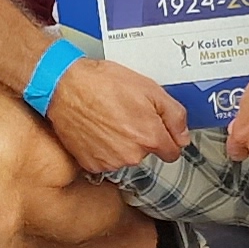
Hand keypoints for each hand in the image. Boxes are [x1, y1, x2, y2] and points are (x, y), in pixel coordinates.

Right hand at [46, 53, 189, 175]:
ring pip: (125, 157)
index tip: (156, 128)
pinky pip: (105, 160)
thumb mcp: (149, 88)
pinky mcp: (91, 164)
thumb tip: (183, 136)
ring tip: (108, 119)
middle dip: (140, 137)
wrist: (65, 86)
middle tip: (126, 113)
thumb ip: (174, 116)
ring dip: (120, 143)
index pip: (172, 152)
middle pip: (146, 153)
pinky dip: (102, 148)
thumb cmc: (104, 83)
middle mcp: (132, 155)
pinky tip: (96, 129)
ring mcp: (110, 162)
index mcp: (150, 137)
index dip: (166, 137)